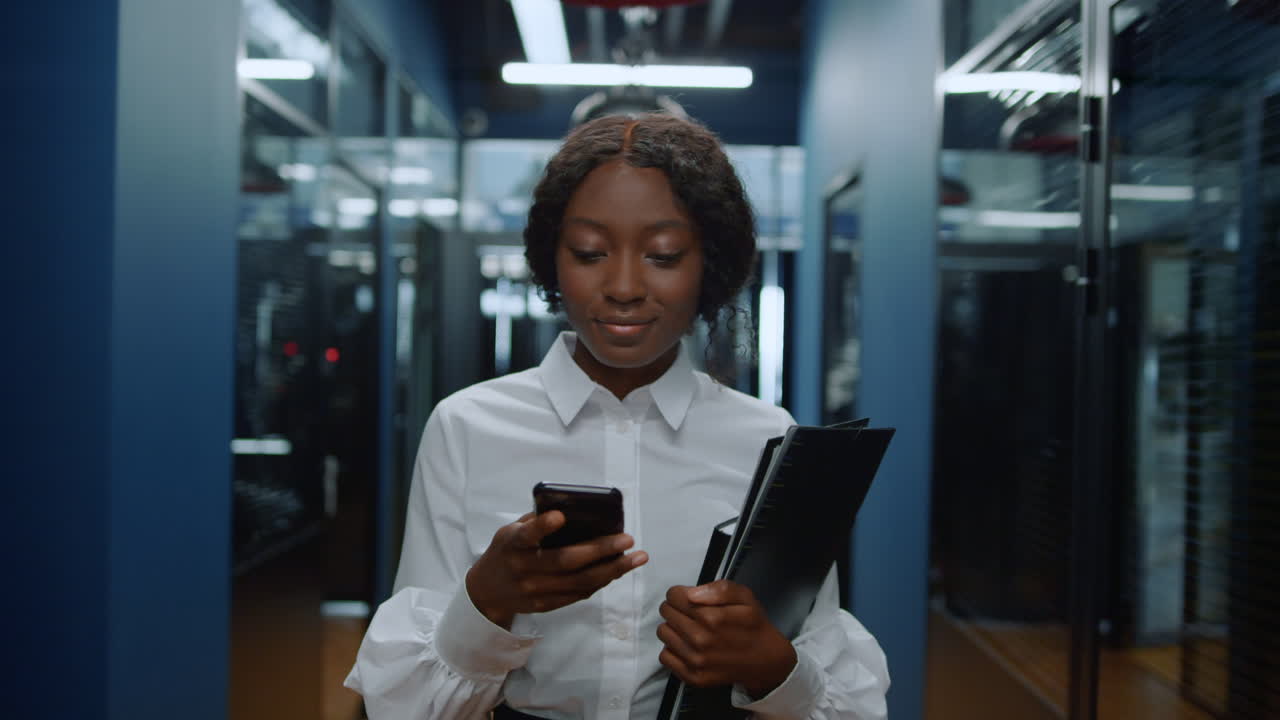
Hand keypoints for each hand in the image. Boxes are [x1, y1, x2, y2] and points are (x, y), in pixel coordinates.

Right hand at [466, 511, 647, 628]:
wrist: (486, 592)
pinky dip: (601, 582)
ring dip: (612, 570)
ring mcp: (535, 590)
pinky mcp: (545, 605)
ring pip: (579, 582)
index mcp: (512, 544)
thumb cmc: (505, 552)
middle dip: (601, 550)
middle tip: (627, 539)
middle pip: (566, 561)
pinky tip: (618, 570)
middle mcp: (523, 568)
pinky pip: (579, 594)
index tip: (560, 516)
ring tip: (636, 558)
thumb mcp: (510, 531)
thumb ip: (536, 522)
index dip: (543, 526)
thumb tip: (574, 509)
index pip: (527, 535)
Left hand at [657, 581, 797, 698]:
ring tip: (689, 628)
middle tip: (690, 612)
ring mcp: (696, 660)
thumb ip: (719, 589)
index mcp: (712, 617)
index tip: (686, 597)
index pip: (673, 596)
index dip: (678, 593)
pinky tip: (687, 645)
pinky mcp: (693, 676)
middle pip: (666, 613)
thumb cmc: (753, 626)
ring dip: (673, 627)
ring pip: (663, 633)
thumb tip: (691, 593)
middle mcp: (701, 640)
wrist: (765, 660)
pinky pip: (664, 657)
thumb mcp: (745, 597)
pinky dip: (672, 649)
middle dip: (675, 608)